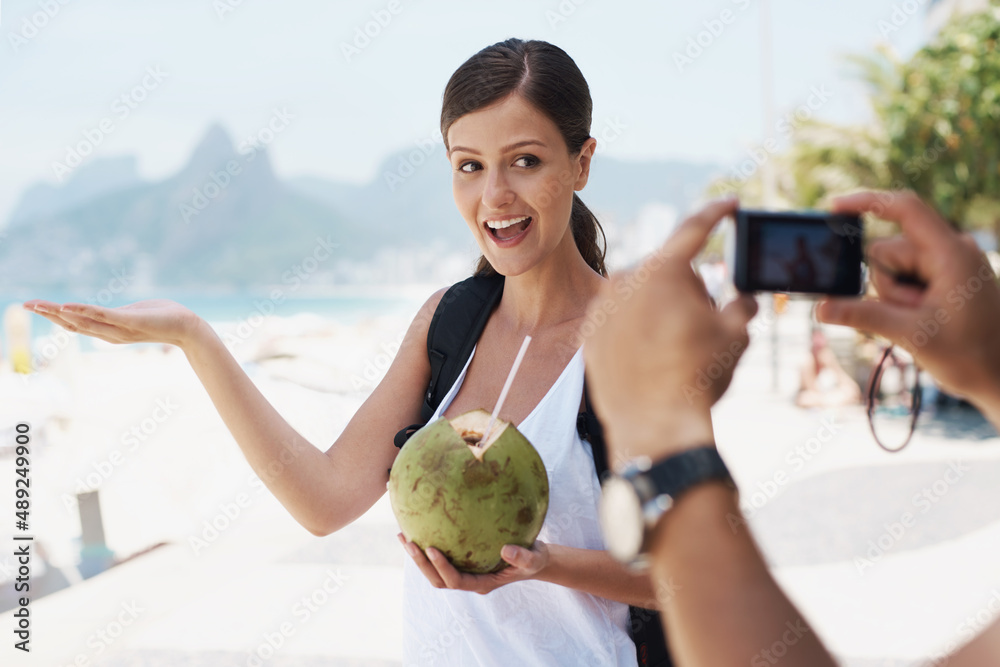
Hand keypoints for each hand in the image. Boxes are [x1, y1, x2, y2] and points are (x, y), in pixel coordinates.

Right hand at [22, 299, 203, 348]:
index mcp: (109, 330)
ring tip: (39, 305)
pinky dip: (84, 311)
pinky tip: (67, 306)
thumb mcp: (134, 314)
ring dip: (59, 312)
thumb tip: (110, 312)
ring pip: (83, 321)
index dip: (53, 316)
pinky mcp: (130, 321)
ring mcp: (119, 328)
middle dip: (48, 314)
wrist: (188, 326)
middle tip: (24, 305)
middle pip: (72, 324)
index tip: (33, 306)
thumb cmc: (163, 317)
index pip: (75, 324)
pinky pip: (103, 315)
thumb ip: (118, 314)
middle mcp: (110, 333)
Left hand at [398, 533, 548, 594]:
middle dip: (422, 564)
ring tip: (403, 536)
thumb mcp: (534, 558)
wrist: (534, 558)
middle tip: (409, 542)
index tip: (431, 549)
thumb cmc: (534, 559)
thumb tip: (506, 549)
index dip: (441, 568)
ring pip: (435, 571)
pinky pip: (441, 556)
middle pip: (438, 580)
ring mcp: (465, 572)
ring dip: (418, 557)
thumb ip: (522, 556)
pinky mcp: (463, 562)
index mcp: (482, 583)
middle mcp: (469, 580)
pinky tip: (419, 527)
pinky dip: (426, 547)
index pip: (455, 581)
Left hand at [582, 198, 757, 464]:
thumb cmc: (698, 378)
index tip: (729, 205)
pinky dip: (635, 331)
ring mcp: (603, 306)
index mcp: (665, 271)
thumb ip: (741, 303)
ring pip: (642, 296)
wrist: (653, 427)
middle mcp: (627, 280)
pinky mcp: (589, 332)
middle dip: (689, 291)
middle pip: (670, 272)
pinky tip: (647, 359)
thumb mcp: (735, 336)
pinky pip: (620, 320)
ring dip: (660, 311)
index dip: (717, 214)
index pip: (695, 229)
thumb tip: (743, 295)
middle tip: (699, 330)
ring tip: (671, 352)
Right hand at [817, 191, 999, 412]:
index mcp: (951, 254)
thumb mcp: (913, 335)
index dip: (868, 202)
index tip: (833, 207)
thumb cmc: (972, 357)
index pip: (906, 209)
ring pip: (891, 269)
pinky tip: (920, 321)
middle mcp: (949, 251)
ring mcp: (947, 266)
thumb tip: (822, 307)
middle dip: (886, 285)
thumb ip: (864, 316)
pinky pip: (904, 280)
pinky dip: (901, 301)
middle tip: (911, 316)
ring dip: (893, 298)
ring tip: (920, 322)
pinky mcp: (944, 280)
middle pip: (888, 251)